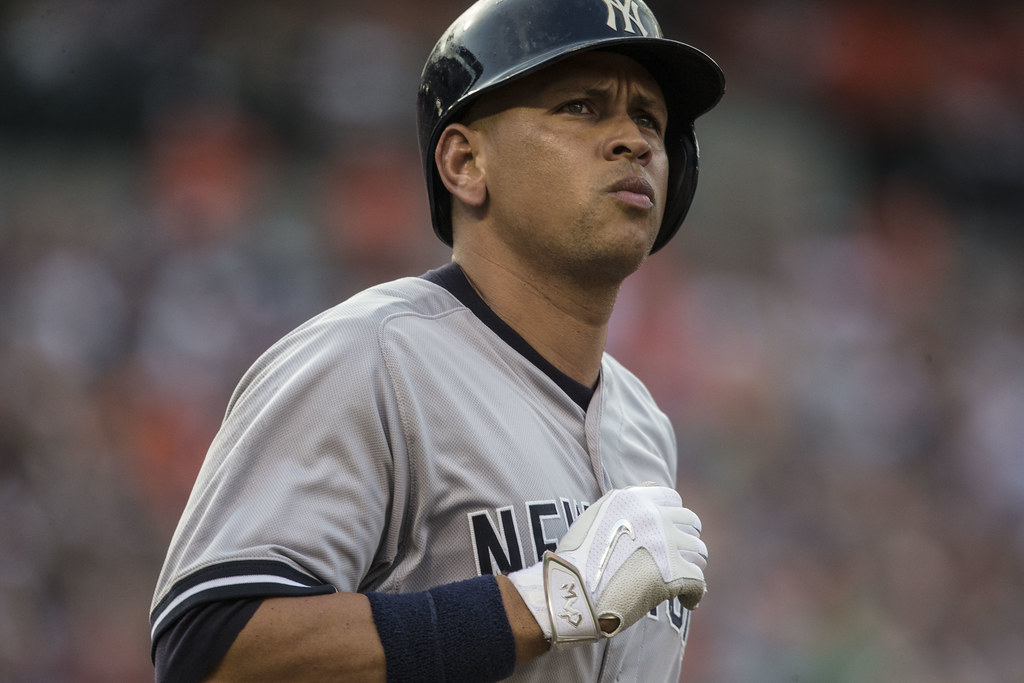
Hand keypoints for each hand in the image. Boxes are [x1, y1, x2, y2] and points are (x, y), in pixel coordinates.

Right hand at [508, 484, 706, 648]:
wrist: (573, 591)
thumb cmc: (577, 561)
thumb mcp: (594, 518)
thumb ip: (621, 508)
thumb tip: (645, 510)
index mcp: (632, 499)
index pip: (671, 497)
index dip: (674, 516)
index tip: (670, 532)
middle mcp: (653, 515)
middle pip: (690, 522)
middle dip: (687, 540)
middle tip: (679, 558)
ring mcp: (665, 543)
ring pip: (699, 551)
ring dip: (693, 565)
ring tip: (684, 580)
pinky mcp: (674, 573)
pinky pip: (700, 582)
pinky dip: (695, 594)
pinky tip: (687, 603)